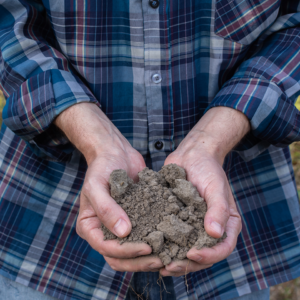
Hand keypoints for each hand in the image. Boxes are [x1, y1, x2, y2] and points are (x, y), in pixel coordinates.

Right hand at [54, 103, 163, 271]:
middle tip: (161, 259)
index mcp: (90, 227)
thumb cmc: (101, 167)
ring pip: (132, 252)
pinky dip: (155, 241)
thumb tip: (123, 233)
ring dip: (148, 257)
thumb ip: (106, 209)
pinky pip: (143, 235)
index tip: (147, 248)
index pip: (106, 248)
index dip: (126, 252)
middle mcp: (104, 231)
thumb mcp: (96, 186)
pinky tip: (171, 240)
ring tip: (168, 255)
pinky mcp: (135, 220)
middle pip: (119, 257)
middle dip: (139, 261)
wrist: (115, 153)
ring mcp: (119, 227)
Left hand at [159, 107, 249, 276]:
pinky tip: (149, 247)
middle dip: (187, 264)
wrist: (192, 156)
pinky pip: (172, 237)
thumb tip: (215, 233)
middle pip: (202, 255)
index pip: (223, 248)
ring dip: (173, 259)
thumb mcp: (216, 187)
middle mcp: (210, 229)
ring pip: (185, 250)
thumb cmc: (208, 169)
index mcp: (226, 224)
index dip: (209, 256)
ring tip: (157, 264)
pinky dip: (163, 245)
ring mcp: (193, 226)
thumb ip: (219, 209)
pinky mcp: (177, 220)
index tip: (192, 254)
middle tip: (169, 267)